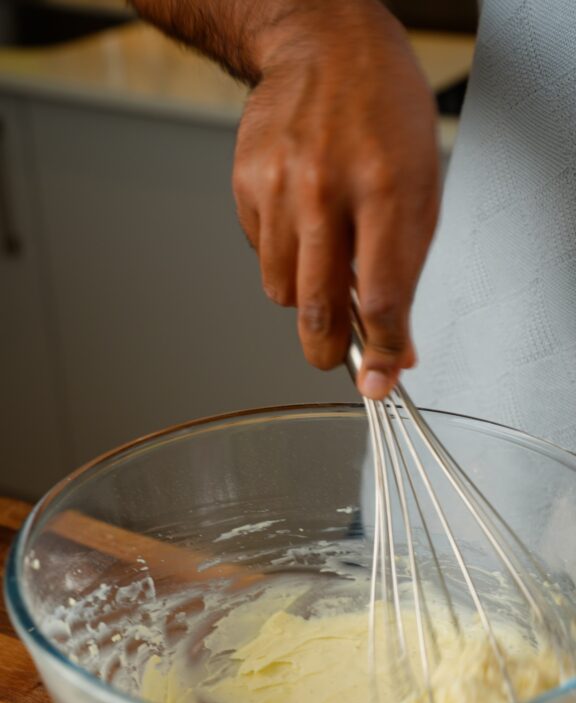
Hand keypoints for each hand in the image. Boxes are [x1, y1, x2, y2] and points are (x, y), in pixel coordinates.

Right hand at [234, 0, 439, 397]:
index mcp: (386, 187)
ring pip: (282, 291)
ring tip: (323, 259)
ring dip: (304, 296)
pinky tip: (299, 220)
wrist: (325, 46)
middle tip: (334, 357)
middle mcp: (327, 187)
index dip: (379, 352)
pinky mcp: (246, 184)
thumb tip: (395, 346)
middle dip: (328, 351)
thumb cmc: (383, 113)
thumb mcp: (420, 189)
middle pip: (319, 309)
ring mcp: (279, 185)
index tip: (377, 382)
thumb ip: (406, 273)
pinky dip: (282, 255)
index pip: (381, 298)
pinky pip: (261, 255)